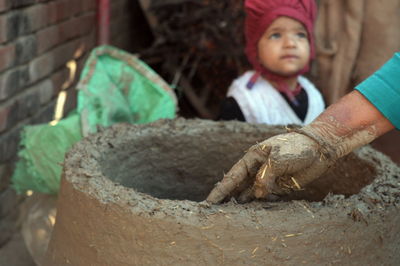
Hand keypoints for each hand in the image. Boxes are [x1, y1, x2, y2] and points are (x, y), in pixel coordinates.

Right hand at [206, 130, 334, 203]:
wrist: (320, 149)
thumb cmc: (298, 148)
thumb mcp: (279, 158)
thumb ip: (266, 176)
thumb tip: (257, 194)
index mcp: (253, 157)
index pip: (233, 176)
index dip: (221, 190)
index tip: (209, 202)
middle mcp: (257, 168)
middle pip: (238, 186)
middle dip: (226, 198)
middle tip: (213, 213)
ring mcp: (267, 178)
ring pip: (250, 193)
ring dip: (241, 203)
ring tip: (228, 216)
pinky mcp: (278, 186)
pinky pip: (264, 197)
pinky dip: (257, 204)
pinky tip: (249, 213)